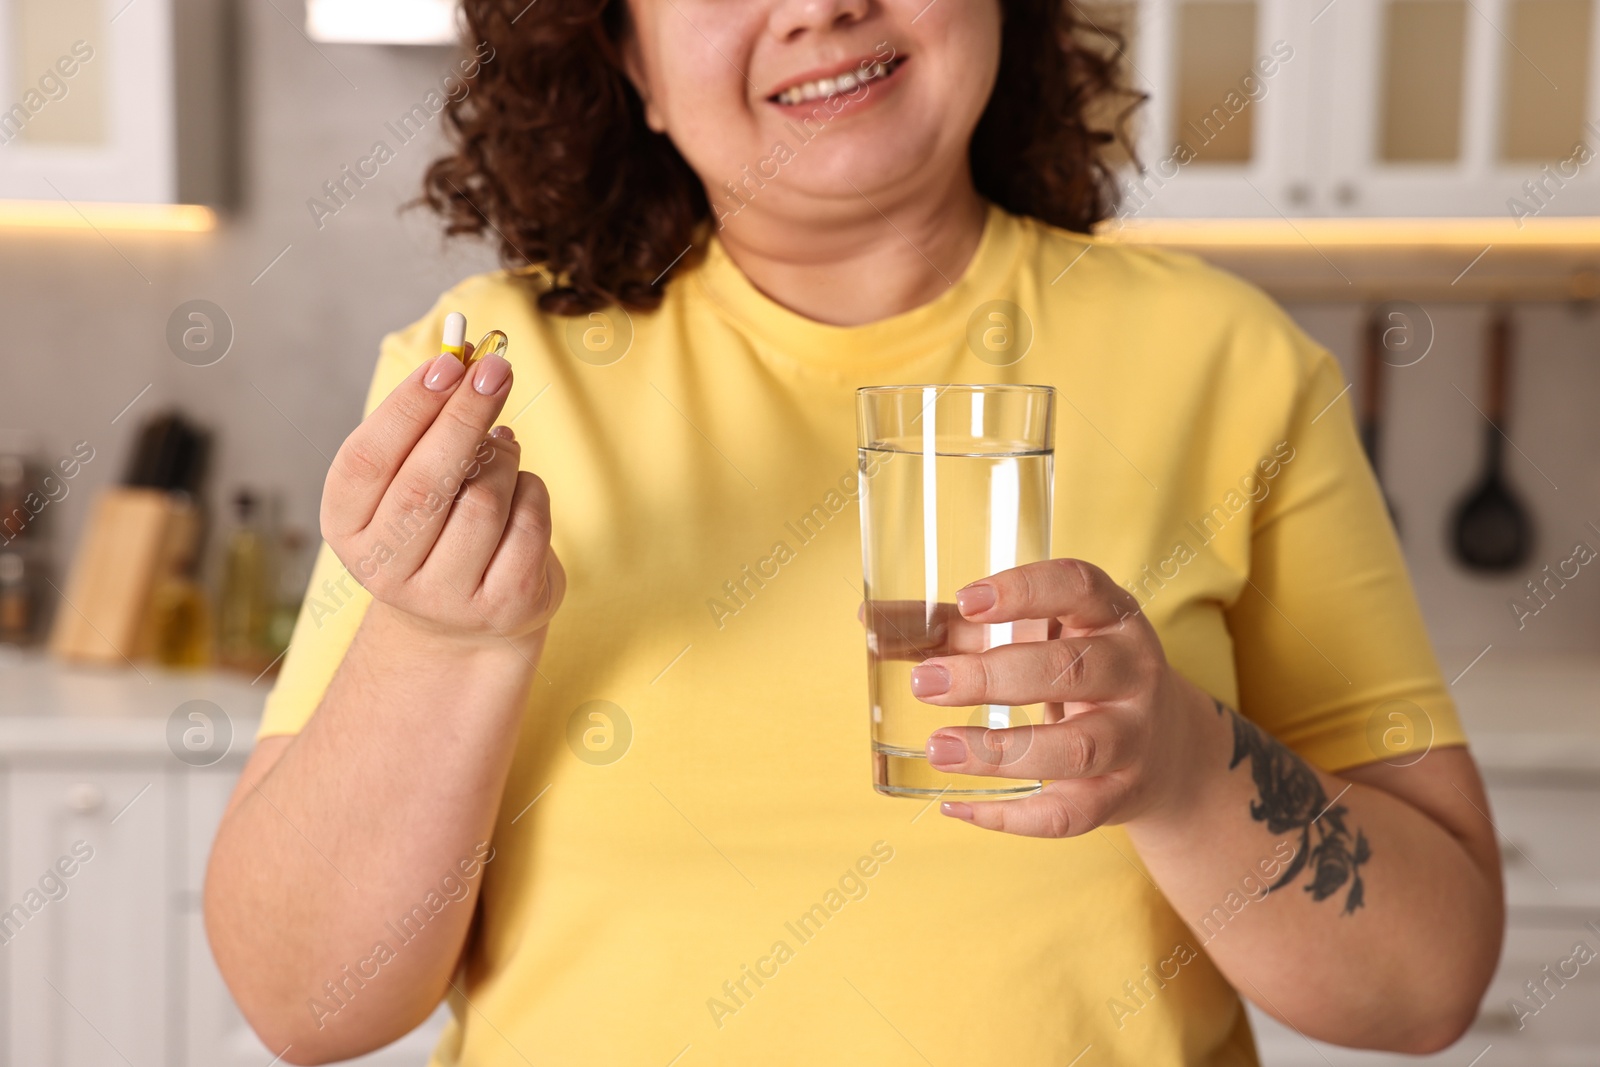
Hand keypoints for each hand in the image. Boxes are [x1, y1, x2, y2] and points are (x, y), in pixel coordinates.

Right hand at [321, 343, 564, 648]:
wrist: (463, 620)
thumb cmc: (435, 526)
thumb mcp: (412, 477)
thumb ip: (426, 427)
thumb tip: (469, 365)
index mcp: (346, 528)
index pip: (367, 460)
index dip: (409, 407)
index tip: (449, 363)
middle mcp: (384, 571)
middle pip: (426, 482)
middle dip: (465, 415)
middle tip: (496, 369)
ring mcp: (444, 598)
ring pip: (484, 501)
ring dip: (504, 459)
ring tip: (502, 450)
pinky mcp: (501, 608)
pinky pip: (528, 525)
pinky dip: (533, 492)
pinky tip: (521, 493)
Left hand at [908, 558, 1217, 836]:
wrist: (1165, 748)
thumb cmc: (1073, 673)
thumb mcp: (1031, 638)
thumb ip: (955, 629)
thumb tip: (869, 620)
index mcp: (1109, 616)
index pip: (1077, 587)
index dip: (1023, 590)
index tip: (966, 601)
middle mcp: (1133, 671)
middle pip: (1070, 669)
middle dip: (992, 678)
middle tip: (926, 684)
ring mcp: (1133, 737)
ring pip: (1075, 747)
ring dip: (1001, 750)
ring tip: (937, 748)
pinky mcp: (1122, 795)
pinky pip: (1069, 814)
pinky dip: (1011, 818)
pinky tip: (956, 806)